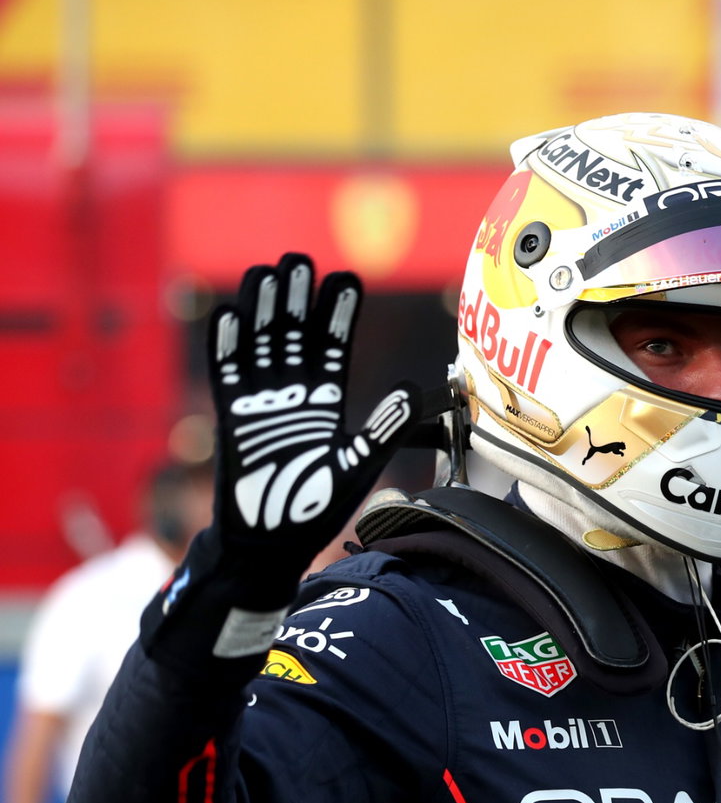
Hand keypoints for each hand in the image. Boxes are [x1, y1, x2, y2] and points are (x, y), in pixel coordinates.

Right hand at [207, 253, 415, 581]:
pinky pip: (226, 373)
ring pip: (259, 342)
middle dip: (297, 296)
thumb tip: (411, 390)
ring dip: (262, 308)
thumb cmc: (316, 509)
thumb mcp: (359, 465)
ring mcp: (259, 402)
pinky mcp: (230, 417)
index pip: (334, 345)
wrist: (271, 542)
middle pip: (294, 333)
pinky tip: (229, 312)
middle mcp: (292, 394)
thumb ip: (383, 428)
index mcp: (327, 401)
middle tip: (300, 259)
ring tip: (268, 271)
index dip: (338, 313)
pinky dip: (226, 344)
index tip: (347, 279)